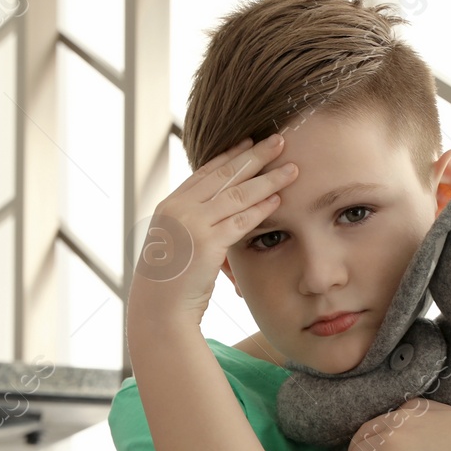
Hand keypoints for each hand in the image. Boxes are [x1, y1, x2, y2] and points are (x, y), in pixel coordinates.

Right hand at [128, 132, 298, 324]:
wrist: (158, 310)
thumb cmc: (169, 283)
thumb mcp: (176, 245)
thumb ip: (193, 225)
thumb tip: (214, 215)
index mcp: (169, 205)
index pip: (206, 172)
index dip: (230, 155)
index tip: (250, 141)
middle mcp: (178, 208)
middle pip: (224, 175)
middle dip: (254, 155)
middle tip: (278, 140)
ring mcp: (191, 224)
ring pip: (237, 194)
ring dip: (267, 179)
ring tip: (291, 168)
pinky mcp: (206, 243)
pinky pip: (240, 221)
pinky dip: (261, 209)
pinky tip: (279, 199)